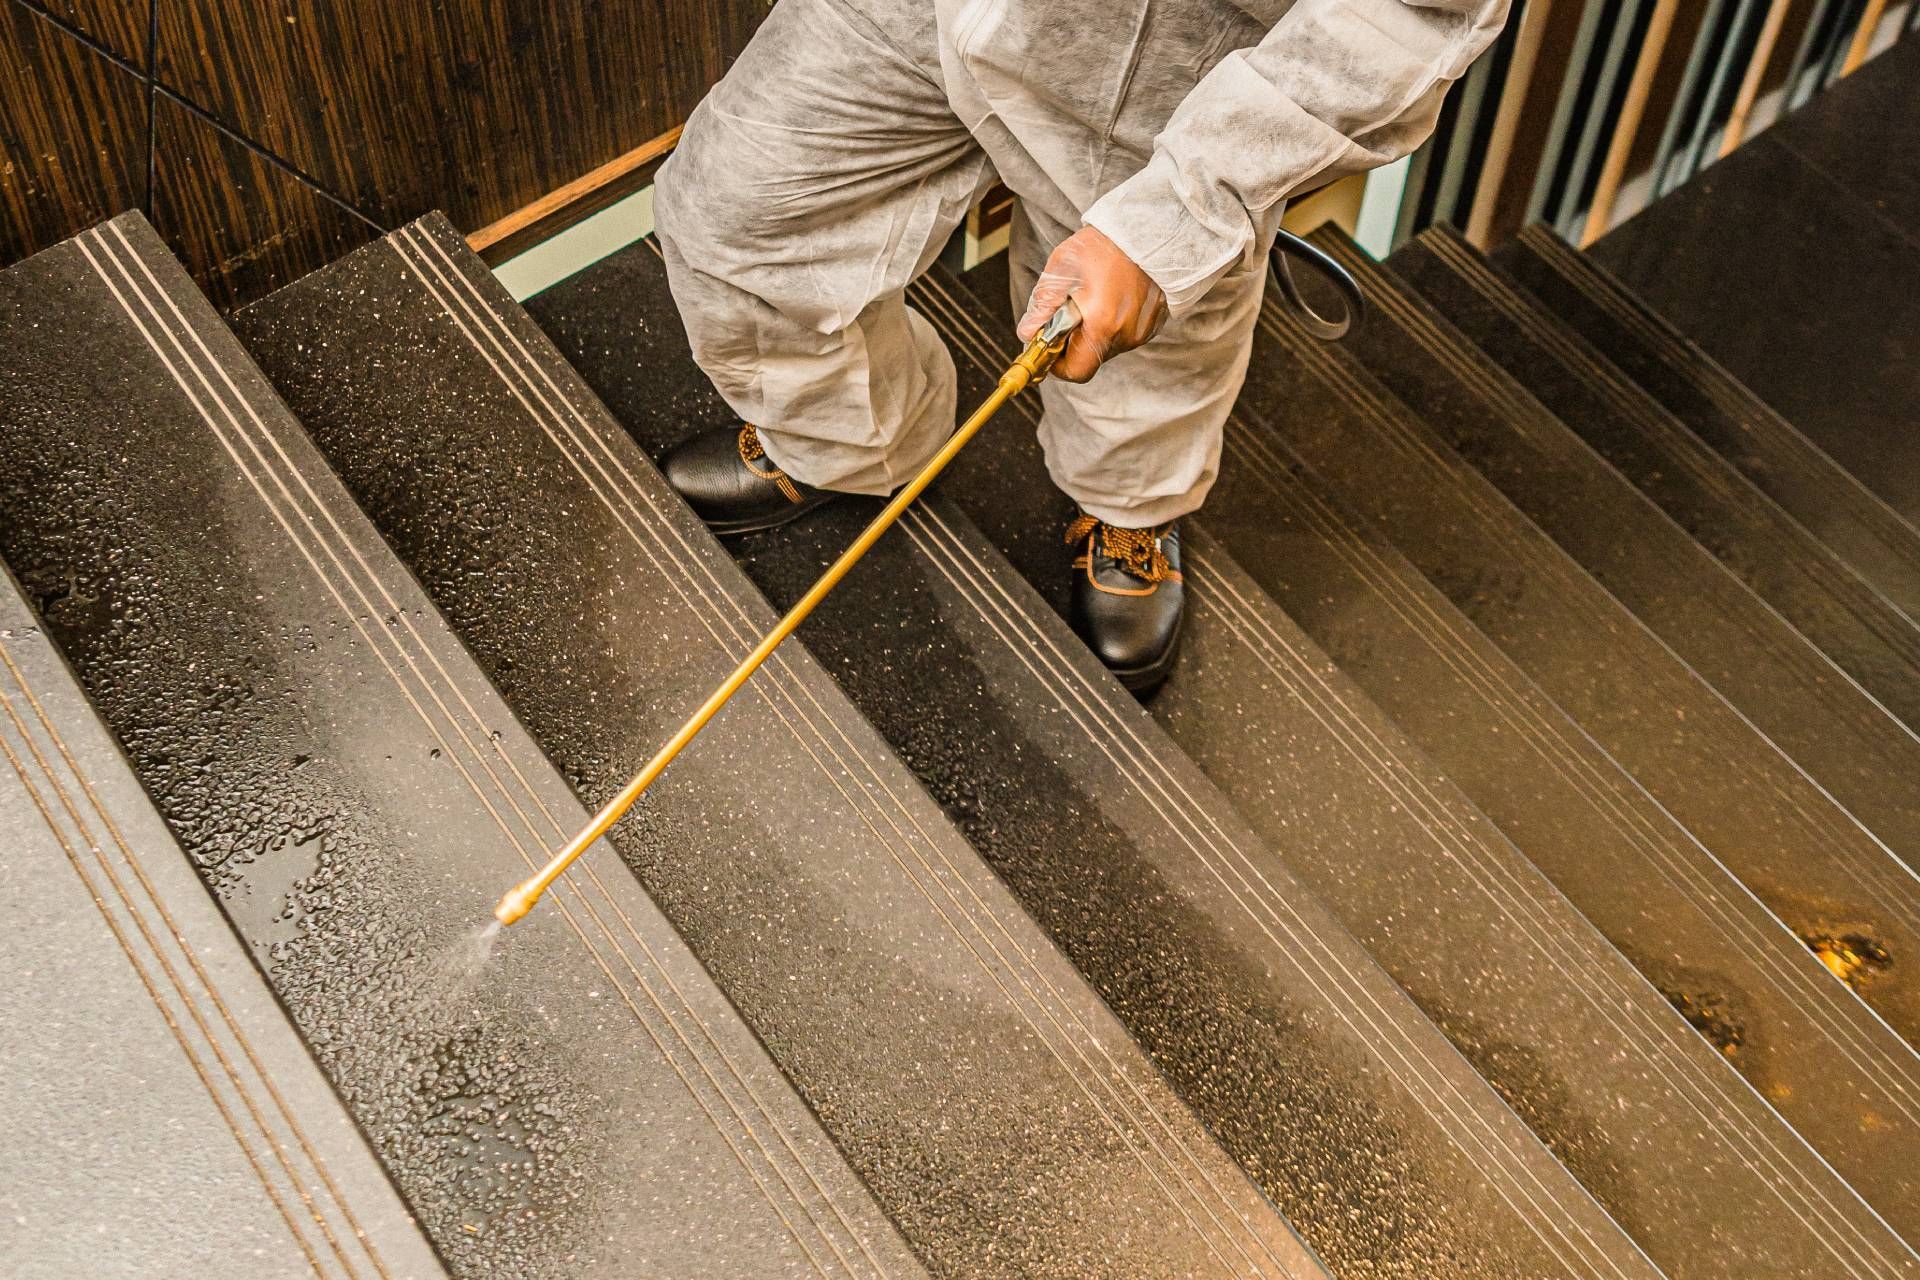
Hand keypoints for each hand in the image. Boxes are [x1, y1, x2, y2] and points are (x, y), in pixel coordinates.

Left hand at [1017, 226, 1167, 382]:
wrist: (1144, 231)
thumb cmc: (1101, 247)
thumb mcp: (1062, 271)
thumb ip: (1042, 306)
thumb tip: (1027, 333)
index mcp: (1102, 326)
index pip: (1076, 372)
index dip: (1057, 365)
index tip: (1050, 347)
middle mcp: (1126, 335)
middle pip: (1091, 359)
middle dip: (1074, 344)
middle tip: (1069, 314)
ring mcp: (1142, 331)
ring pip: (1107, 347)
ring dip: (1094, 332)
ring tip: (1092, 299)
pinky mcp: (1152, 324)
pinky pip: (1124, 335)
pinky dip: (1112, 324)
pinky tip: (1110, 297)